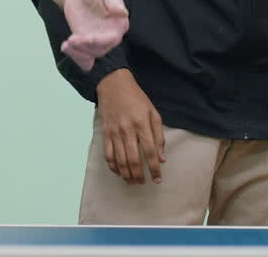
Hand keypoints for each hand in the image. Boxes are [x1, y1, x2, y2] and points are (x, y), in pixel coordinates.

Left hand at [59, 0, 128, 70]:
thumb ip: (114, 1)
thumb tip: (123, 12)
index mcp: (119, 24)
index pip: (112, 39)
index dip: (99, 41)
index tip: (85, 38)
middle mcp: (111, 36)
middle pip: (100, 50)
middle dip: (85, 47)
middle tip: (71, 40)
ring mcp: (97, 42)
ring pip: (91, 56)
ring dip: (77, 53)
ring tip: (65, 45)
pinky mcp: (86, 44)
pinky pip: (85, 59)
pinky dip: (76, 58)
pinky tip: (66, 48)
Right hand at [95, 69, 164, 184]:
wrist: (113, 84)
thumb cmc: (136, 98)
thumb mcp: (153, 113)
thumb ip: (159, 136)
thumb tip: (161, 158)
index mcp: (142, 124)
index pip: (149, 152)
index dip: (154, 168)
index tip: (157, 179)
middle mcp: (127, 130)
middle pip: (133, 159)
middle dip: (139, 175)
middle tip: (143, 183)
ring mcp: (114, 132)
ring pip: (119, 160)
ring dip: (126, 174)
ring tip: (132, 181)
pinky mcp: (105, 133)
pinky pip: (108, 154)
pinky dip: (112, 166)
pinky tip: (119, 172)